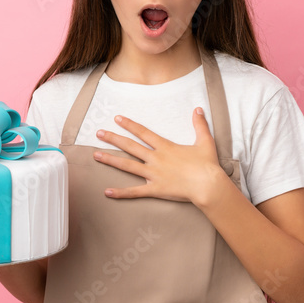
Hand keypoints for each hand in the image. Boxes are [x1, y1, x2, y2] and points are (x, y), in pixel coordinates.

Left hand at [94, 107, 226, 204]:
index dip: (129, 125)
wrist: (208, 185)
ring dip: (111, 160)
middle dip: (113, 139)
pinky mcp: (155, 189)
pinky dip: (120, 192)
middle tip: (98, 133)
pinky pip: (134, 191)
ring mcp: (153, 174)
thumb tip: (198, 110)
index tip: (117, 119)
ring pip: (127, 166)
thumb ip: (200, 125)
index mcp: (165, 147)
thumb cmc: (207, 165)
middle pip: (130, 146)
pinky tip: (107, 192)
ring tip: (96, 155)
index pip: (143, 133)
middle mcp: (156, 159)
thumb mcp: (205, 142)